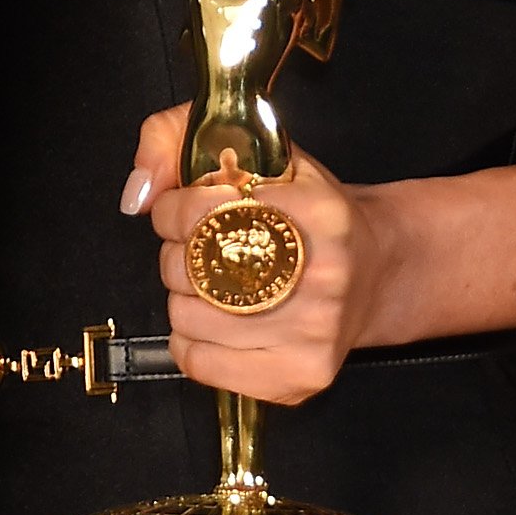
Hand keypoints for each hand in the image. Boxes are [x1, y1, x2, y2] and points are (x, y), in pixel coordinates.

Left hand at [122, 103, 394, 403]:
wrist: (377, 270)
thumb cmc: (309, 211)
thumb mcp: (262, 153)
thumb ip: (180, 140)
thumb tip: (138, 194)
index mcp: (316, 210)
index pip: (199, 211)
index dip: (170, 211)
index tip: (180, 212)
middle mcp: (322, 272)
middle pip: (189, 268)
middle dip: (180, 255)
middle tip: (204, 250)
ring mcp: (314, 331)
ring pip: (187, 317)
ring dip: (186, 299)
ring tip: (216, 285)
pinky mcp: (302, 374)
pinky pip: (201, 364)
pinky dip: (191, 342)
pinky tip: (216, 323)